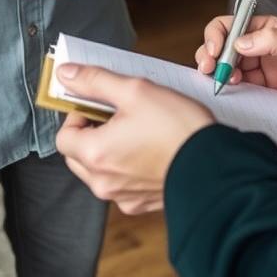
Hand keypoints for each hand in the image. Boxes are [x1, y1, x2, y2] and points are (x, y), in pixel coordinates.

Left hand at [55, 64, 213, 213]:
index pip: (63, 136)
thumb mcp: (134, 90)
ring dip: (108, 149)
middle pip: (77, 155)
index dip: (77, 115)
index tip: (97, 103)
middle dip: (90, 132)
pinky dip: (126, 166)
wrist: (213, 164)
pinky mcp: (140, 202)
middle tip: (117, 114)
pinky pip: (120, 183)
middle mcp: (103, 182)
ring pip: (98, 170)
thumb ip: (95, 80)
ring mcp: (122, 196)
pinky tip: (149, 149)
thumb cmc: (177, 126)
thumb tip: (66, 73)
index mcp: (95, 154)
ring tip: (137, 129)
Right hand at [196, 15, 276, 126]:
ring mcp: (268, 68)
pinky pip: (244, 86)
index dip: (218, 34)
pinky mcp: (271, 89)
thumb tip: (240, 42)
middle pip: (227, 45)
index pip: (235, 24)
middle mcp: (266, 46)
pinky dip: (231, 86)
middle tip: (208, 69)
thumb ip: (273, 41)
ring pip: (231, 66)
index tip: (213, 51)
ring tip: (219, 81)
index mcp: (273, 28)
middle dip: (212, 53)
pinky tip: (230, 90)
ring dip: (219, 71)